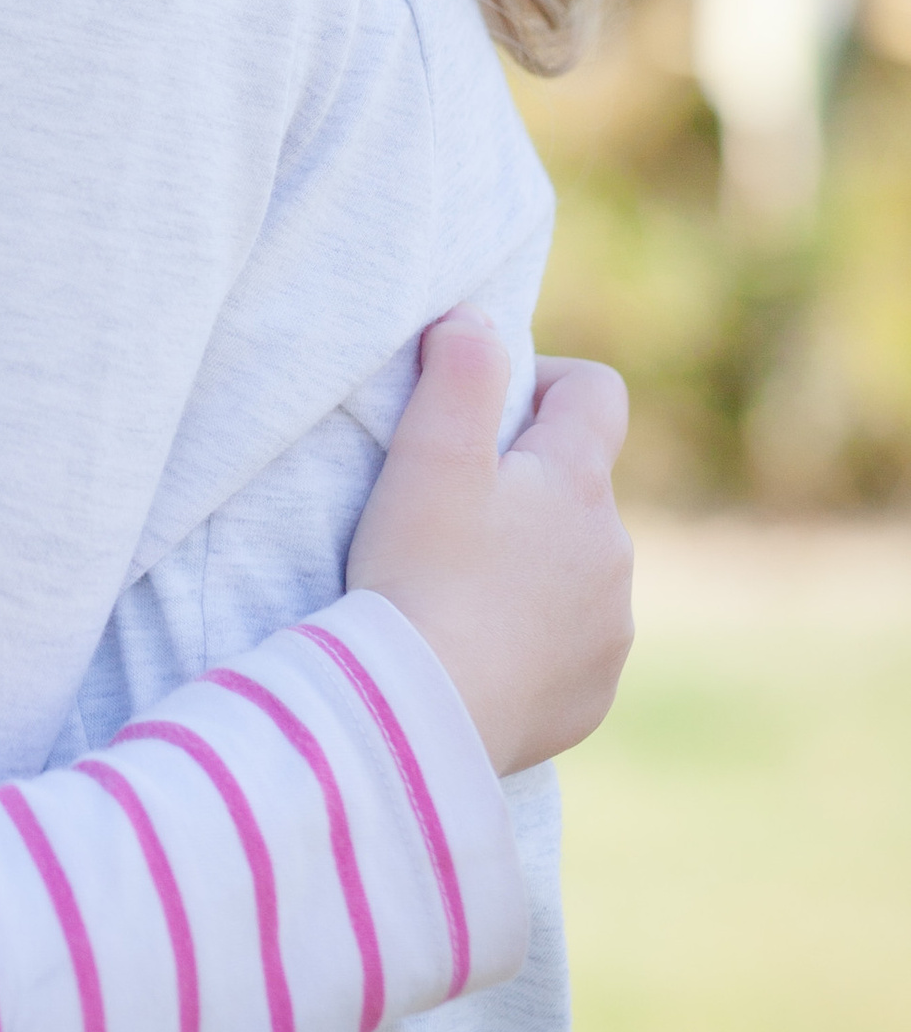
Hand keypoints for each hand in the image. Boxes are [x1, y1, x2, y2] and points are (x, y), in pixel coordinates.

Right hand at [346, 309, 633, 776]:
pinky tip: (474, 648)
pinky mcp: (593, 693)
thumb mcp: (427, 453)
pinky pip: (571, 645)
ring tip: (455, 586)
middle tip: (448, 512)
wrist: (421, 713)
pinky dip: (532, 637)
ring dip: (532, 564)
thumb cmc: (418, 572)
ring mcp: (611, 629)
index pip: (598, 392)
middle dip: (527, 487)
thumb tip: (475, 318)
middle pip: (581, 488)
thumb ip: (459, 368)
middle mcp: (614, 552)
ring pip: (578, 568)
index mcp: (578, 485)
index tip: (485, 409)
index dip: (543, 380)